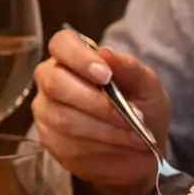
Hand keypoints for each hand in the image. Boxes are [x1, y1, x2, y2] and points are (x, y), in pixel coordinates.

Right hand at [31, 29, 171, 194]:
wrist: (140, 150)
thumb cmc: (142, 107)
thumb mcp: (147, 86)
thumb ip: (129, 69)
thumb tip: (105, 52)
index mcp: (72, 57)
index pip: (62, 44)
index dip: (79, 58)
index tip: (106, 75)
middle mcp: (51, 80)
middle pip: (56, 84)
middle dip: (95, 102)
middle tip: (129, 114)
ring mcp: (46, 111)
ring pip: (64, 119)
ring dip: (105, 129)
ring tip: (135, 135)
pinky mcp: (49, 140)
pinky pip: (67, 144)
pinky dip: (100, 146)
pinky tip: (120, 145)